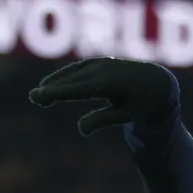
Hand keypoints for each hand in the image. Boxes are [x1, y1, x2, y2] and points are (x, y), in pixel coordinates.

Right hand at [29, 57, 178, 135]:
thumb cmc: (143, 103)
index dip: (60, 92)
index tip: (42, 96)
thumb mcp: (127, 115)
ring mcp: (102, 64)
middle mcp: (105, 70)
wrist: (158, 81)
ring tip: (40, 94)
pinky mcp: (99, 62)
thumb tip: (82, 130)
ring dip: (55, 81)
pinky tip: (53, 84)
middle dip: (53, 88)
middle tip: (34, 98)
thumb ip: (104, 120)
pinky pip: (77, 68)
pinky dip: (64, 76)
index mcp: (113, 84)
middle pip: (73, 80)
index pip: (80, 89)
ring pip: (73, 73)